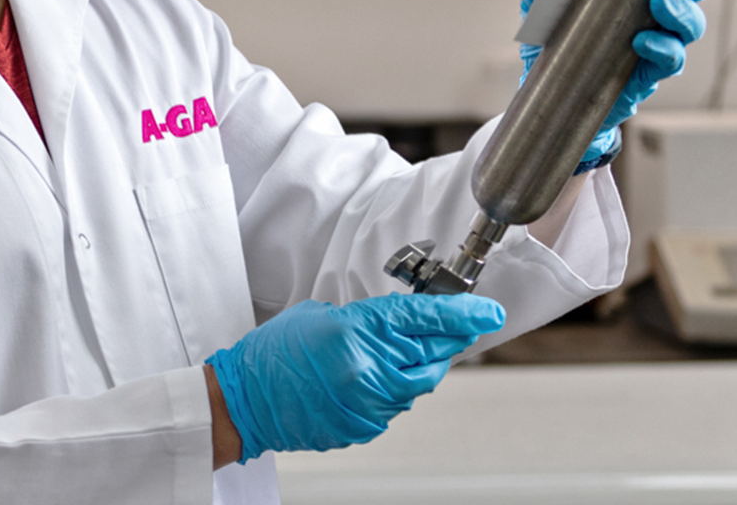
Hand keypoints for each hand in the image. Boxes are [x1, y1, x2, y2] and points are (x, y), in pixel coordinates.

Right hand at [204, 294, 504, 461]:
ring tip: (411, 349)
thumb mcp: (321, 314)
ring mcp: (370, 402)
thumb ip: (364, 318)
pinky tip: (379, 375)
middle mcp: (369, 368)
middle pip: (432, 353)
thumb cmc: (275, 352)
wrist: (248, 400)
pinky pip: (397, 403)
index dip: (460, 313)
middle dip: (450, 338)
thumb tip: (399, 324)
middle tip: (465, 326)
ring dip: (422, 364)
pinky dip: (396, 387)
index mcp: (356, 331)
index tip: (488, 311)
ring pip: (419, 382)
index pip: (422, 318)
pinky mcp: (367, 425)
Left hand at [519, 0, 726, 163]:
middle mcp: (653, 15)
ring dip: (681, 10)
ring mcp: (655, 43)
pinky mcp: (648, 74)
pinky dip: (660, 48)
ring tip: (659, 3)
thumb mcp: (542, 11)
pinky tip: (641, 41)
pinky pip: (667, 60)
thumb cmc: (556, 44)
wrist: (550, 94)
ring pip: (688, 25)